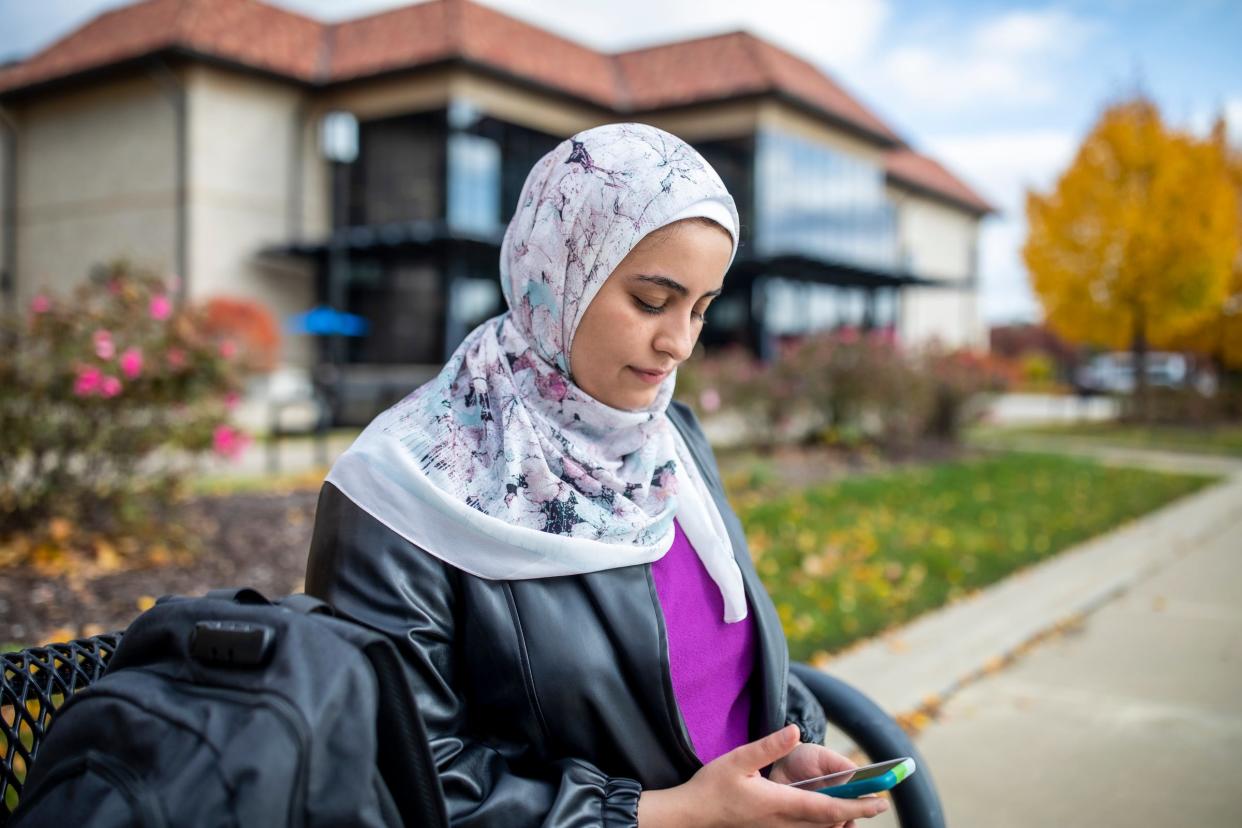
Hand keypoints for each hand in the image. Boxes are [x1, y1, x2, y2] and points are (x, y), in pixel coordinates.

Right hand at [637, 725, 888, 826]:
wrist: (691, 816)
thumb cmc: (712, 787)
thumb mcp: (738, 759)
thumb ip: (768, 746)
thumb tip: (796, 731)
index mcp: (779, 804)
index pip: (827, 808)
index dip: (856, 805)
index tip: (879, 800)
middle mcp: (782, 823)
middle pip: (829, 824)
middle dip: (855, 814)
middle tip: (877, 802)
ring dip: (840, 820)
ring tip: (856, 808)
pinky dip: (822, 824)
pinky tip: (826, 815)